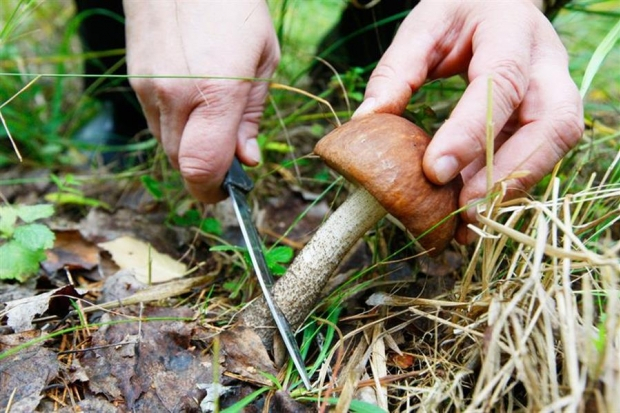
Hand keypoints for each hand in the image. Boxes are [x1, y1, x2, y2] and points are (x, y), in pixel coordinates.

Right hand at [123, 1, 279, 202]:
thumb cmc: (233, 8)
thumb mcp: (263, 60)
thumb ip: (251, 116)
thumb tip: (246, 160)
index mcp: (217, 92)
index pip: (201, 167)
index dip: (212, 191)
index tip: (226, 192)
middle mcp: (175, 95)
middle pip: (182, 164)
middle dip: (205, 172)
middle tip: (227, 160)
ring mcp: (149, 88)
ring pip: (165, 146)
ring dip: (188, 150)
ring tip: (211, 123)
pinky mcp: (135, 80)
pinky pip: (154, 122)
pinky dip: (174, 128)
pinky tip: (191, 103)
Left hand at [353, 0, 583, 243]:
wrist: (501, 1)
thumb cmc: (461, 11)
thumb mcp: (424, 26)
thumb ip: (398, 69)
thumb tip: (367, 120)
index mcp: (512, 31)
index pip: (501, 84)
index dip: (473, 132)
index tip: (435, 171)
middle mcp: (547, 64)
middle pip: (552, 124)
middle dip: (511, 173)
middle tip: (466, 210)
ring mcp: (555, 91)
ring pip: (554, 147)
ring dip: (512, 188)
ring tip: (468, 224)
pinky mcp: (548, 115)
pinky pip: (537, 156)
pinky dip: (506, 185)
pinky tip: (473, 208)